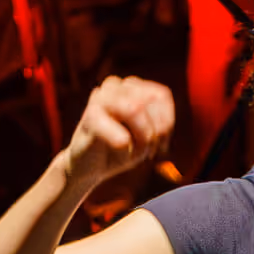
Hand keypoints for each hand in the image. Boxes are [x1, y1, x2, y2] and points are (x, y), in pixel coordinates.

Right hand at [65, 76, 174, 190]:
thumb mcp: (149, 137)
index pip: (161, 95)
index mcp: (130, 86)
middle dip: (155, 132)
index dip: (166, 123)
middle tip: (146, 152)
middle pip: (149, 101)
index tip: (160, 144)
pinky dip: (125, 152)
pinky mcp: (89, 116)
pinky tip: (118, 154)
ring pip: (135, 109)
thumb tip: (158, 124)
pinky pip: (120, 134)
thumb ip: (161, 124)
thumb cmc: (121, 151)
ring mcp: (100, 97)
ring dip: (142, 139)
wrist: (87, 168)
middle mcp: (114, 85)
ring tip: (133, 153)